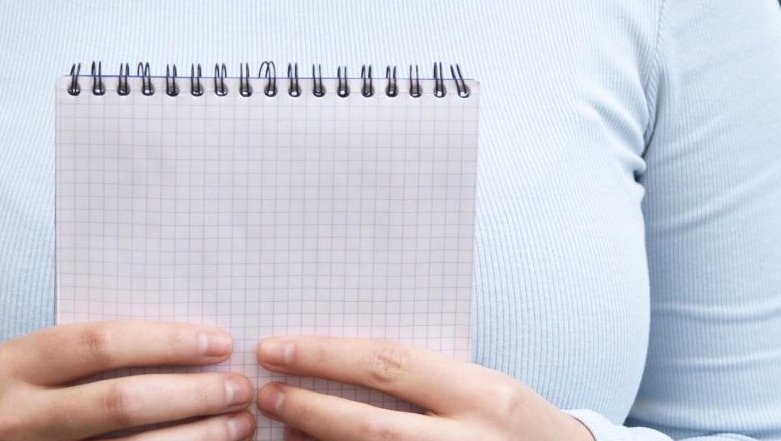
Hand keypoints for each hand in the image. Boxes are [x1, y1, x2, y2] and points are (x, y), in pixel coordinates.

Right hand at [0, 321, 251, 440]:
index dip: (167, 342)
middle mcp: (14, 416)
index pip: (101, 343)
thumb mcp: (36, 366)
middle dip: (193, 393)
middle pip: (122, 401)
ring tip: (239, 423)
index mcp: (11, 365)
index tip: (220, 342)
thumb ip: (95, 350)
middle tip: (239, 387)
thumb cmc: (20, 399)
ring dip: (198, 435)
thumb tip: (196, 338)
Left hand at [255, 338, 588, 440]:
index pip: (391, 365)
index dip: (326, 356)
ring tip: (278, 428)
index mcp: (483, 395)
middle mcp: (471, 440)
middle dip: (309, 408)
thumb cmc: (514, 423)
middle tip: (265, 392)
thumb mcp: (484, 387)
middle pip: (370, 427)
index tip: (278, 349)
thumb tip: (340, 362)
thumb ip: (425, 378)